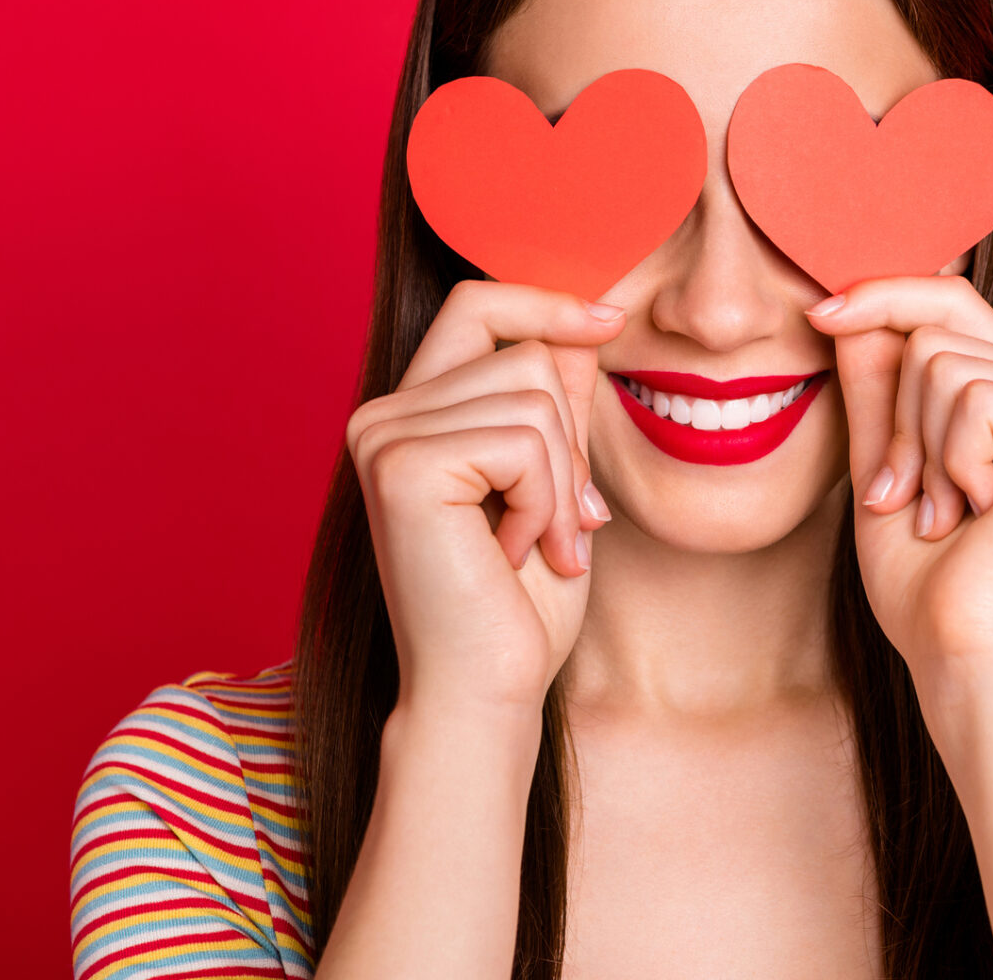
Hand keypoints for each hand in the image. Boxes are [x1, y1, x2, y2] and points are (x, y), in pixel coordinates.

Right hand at [347, 280, 622, 719]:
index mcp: (409, 414)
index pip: (476, 305)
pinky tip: (516, 554)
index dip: (544, 302)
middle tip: (567, 522)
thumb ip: (555, 405)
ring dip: (563, 480)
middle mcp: (381, 415)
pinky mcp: (403, 465)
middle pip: (523, 349)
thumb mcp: (554, 483)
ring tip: (540, 545)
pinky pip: (522, 441)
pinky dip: (546, 501)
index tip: (611, 320)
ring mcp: (383, 436)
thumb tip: (580, 323)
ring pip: (532, 394)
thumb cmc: (519, 605)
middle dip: (570, 438)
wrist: (485, 691)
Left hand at [806, 275, 992, 677]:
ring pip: (944, 362)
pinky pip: (973, 398)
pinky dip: (951, 459)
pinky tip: (978, 512)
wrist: (963, 654)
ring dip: (921, 448)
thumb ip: (876, 386)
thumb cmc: (927, 582)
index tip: (818, 314)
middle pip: (939, 327)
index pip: (952, 305)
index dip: (883, 298)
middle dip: (897, 415)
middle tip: (909, 496)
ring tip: (947, 513)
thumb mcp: (885, 462)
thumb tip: (849, 306)